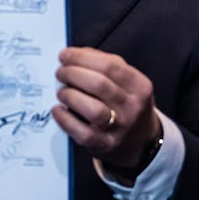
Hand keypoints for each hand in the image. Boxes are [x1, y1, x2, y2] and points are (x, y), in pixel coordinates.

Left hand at [52, 46, 161, 171]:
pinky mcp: (105, 145)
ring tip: (62, 92)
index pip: (110, 66)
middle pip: (99, 85)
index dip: (81, 58)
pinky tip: (57, 110)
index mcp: (140, 86)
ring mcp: (120, 128)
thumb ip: (105, 64)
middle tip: (60, 73)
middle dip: (72, 74)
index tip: (64, 55)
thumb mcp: (127, 81)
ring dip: (69, 96)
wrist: (141, 141)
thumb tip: (74, 54)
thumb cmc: (125, 103)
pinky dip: (65, 119)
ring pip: (92, 110)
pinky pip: (82, 133)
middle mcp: (133, 107)